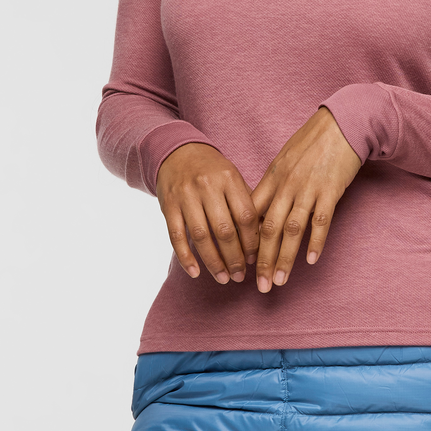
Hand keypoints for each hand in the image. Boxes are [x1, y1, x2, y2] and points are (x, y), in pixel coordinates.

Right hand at [155, 143, 259, 283]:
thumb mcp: (232, 177)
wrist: (178, 152)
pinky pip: (176, 236)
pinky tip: (195, 272)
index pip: (245, 216)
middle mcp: (207, 186)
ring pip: (201, 236)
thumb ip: (246, 202)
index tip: (255, 258)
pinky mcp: (168, 206)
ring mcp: (186, 196)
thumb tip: (262, 238)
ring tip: (223, 278)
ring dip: (213, 262)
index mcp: (229, 179)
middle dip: (234, 257)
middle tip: (240, 276)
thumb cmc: (213, 170)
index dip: (252, 241)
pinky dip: (186, 257)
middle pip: (224, 230)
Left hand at [251, 107, 362, 292]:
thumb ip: (273, 183)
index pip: (252, 214)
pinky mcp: (330, 190)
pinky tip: (311, 260)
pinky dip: (315, 242)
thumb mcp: (285, 158)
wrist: (342, 123)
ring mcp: (308, 188)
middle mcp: (286, 185)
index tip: (243, 262)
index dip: (246, 240)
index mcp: (272, 177)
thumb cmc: (313, 141)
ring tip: (280, 281)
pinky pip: (321, 221)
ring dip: (285, 258)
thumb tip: (261, 207)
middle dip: (263, 261)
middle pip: (269, 229)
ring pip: (292, 230)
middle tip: (260, 286)